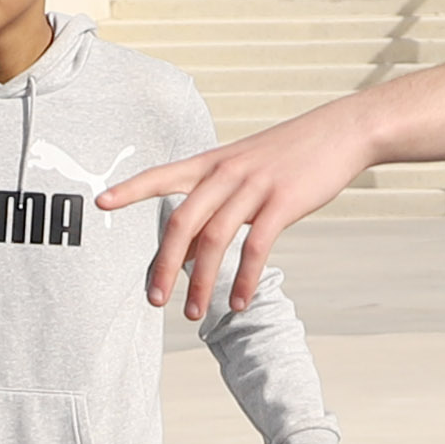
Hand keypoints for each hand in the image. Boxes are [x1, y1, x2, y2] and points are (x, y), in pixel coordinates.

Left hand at [102, 97, 381, 323]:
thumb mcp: (245, 166)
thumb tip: (187, 247)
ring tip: (194, 312)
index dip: (131, 189)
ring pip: (215, 240)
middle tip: (154, 299)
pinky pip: (257, 247)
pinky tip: (238, 302)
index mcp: (212, 162)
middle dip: (163, 264)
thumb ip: (215, 200)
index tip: (101, 202)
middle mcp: (226, 172)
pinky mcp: (283, 201)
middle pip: (182, 222)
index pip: (162, 175)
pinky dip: (244, 279)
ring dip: (202, 282)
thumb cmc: (290, 153)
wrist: (342, 131)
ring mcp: (254, 186)